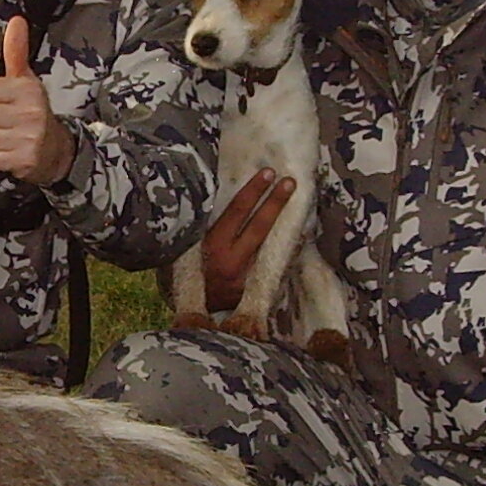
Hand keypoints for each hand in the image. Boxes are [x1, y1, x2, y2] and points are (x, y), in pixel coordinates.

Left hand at [0, 17, 75, 186]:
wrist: (56, 150)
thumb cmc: (36, 112)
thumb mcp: (26, 80)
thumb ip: (16, 51)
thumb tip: (16, 21)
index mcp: (27, 89)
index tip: (0, 102)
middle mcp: (30, 112)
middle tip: (3, 122)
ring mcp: (27, 137)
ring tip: (6, 136)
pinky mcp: (23, 159)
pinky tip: (8, 151)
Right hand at [199, 170, 294, 316]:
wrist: (191, 312)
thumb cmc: (185, 272)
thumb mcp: (186, 249)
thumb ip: (202, 229)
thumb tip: (215, 198)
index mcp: (212, 245)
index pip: (236, 212)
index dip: (253, 191)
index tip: (268, 173)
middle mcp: (231, 260)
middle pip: (258, 227)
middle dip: (275, 203)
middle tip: (290, 182)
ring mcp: (246, 276)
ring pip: (271, 247)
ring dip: (286, 226)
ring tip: (300, 207)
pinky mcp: (254, 289)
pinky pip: (273, 266)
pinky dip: (285, 252)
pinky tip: (297, 238)